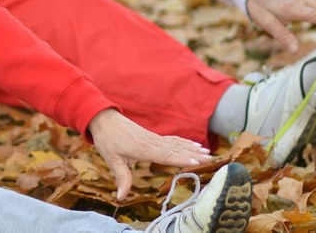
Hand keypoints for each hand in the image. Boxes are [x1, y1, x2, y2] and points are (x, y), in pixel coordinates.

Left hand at [87, 109, 211, 199]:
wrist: (103, 119)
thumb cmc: (107, 139)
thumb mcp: (111, 159)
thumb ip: (121, 177)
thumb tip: (121, 197)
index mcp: (144, 148)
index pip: (167, 155)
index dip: (182, 159)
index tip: (198, 162)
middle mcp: (152, 142)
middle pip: (177, 149)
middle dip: (195, 154)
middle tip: (212, 159)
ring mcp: (153, 138)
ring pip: (177, 144)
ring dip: (192, 148)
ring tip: (208, 152)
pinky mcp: (152, 137)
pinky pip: (172, 140)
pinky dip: (184, 142)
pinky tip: (193, 145)